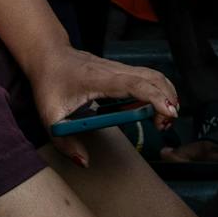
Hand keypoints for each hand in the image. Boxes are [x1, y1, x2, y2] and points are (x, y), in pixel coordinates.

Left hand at [21, 47, 181, 165]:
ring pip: (153, 75)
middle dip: (167, 99)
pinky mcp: (121, 71)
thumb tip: (84, 161)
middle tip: (165, 125)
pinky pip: (147, 77)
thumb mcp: (50, 116)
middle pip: (152, 77)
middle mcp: (113, 70)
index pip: (134, 85)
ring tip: (163, 120)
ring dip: (166, 94)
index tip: (169, 113)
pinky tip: (155, 108)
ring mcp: (119, 68)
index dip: (155, 97)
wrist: (48, 55)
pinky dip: (158, 90)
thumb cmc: (49, 82)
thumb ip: (65, 143)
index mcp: (98, 79)